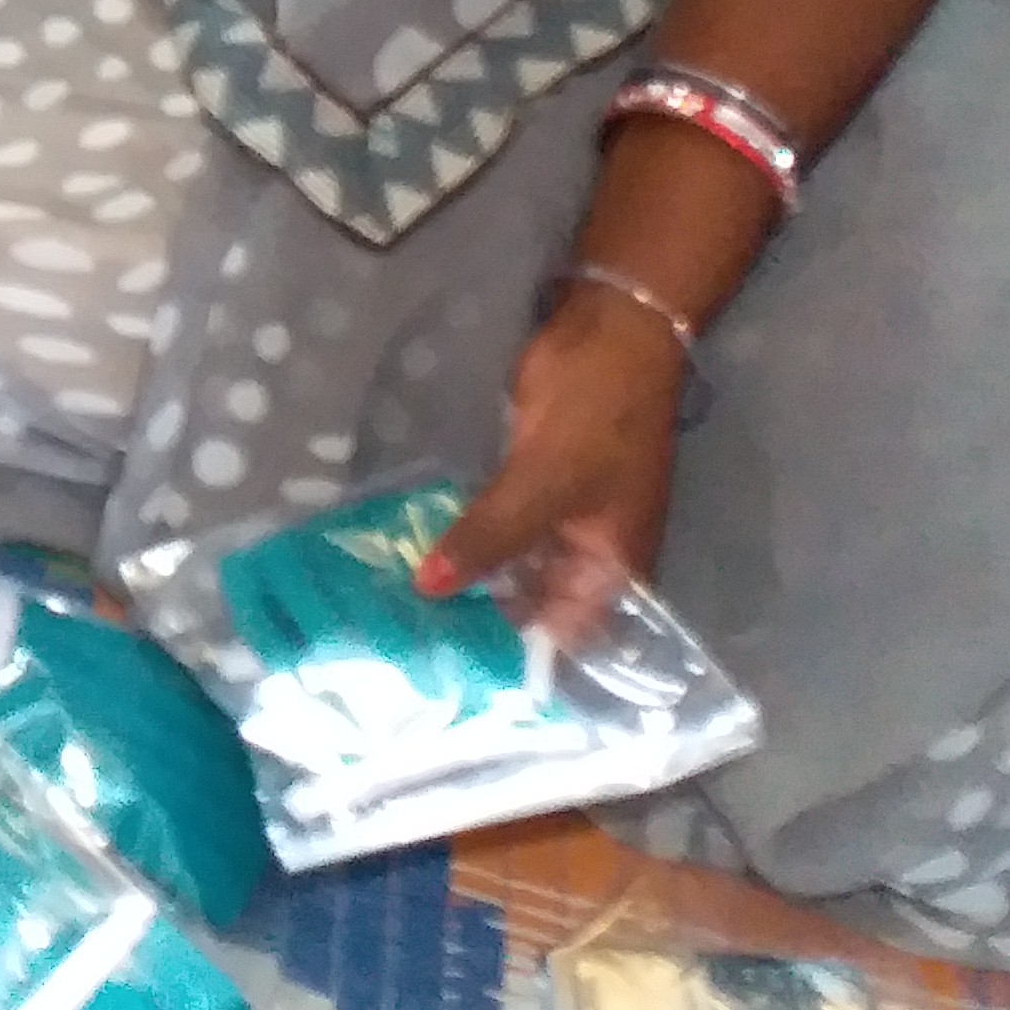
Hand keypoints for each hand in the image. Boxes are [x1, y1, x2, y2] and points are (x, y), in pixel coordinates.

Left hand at [418, 283, 688, 635]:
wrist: (612, 330)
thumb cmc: (595, 415)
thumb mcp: (541, 485)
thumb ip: (488, 538)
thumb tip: (428, 590)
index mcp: (613, 570)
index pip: (565, 638)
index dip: (516, 660)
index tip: (450, 680)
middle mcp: (589, 556)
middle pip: (535, 607)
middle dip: (481, 624)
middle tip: (404, 650)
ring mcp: (561, 519)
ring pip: (511, 568)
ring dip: (468, 581)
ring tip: (396, 612)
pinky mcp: (532, 486)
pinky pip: (497, 529)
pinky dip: (466, 541)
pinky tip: (415, 554)